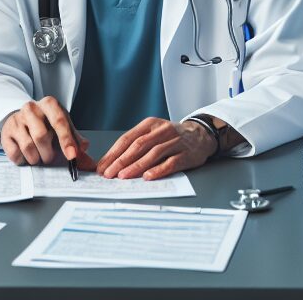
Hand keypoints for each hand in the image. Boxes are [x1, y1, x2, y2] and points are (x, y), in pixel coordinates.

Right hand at [0, 97, 94, 169]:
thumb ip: (76, 141)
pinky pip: (16, 154)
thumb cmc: (46, 124)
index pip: (59, 121)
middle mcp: (31, 108)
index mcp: (49, 104)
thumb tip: (87, 157)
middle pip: (41, 136)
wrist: (22, 119)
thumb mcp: (63, 127)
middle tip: (50, 158)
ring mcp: (16, 119)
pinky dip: (24, 160)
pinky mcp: (6, 132)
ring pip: (28, 147)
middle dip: (49, 154)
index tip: (72, 156)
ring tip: (38, 156)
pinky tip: (26, 155)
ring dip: (36, 158)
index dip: (66, 140)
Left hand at [95, 118, 216, 181]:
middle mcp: (161, 131)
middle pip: (138, 145)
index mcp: (150, 124)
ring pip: (152, 154)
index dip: (113, 153)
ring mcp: (175, 141)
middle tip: (108, 174)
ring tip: (123, 176)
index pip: (127, 138)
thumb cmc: (171, 137)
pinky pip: (170, 162)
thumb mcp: (153, 133)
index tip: (102, 166)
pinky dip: (158, 170)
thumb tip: (113, 162)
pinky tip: (148, 177)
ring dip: (136, 166)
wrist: (200, 134)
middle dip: (121, 161)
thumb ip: (136, 145)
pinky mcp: (186, 154)